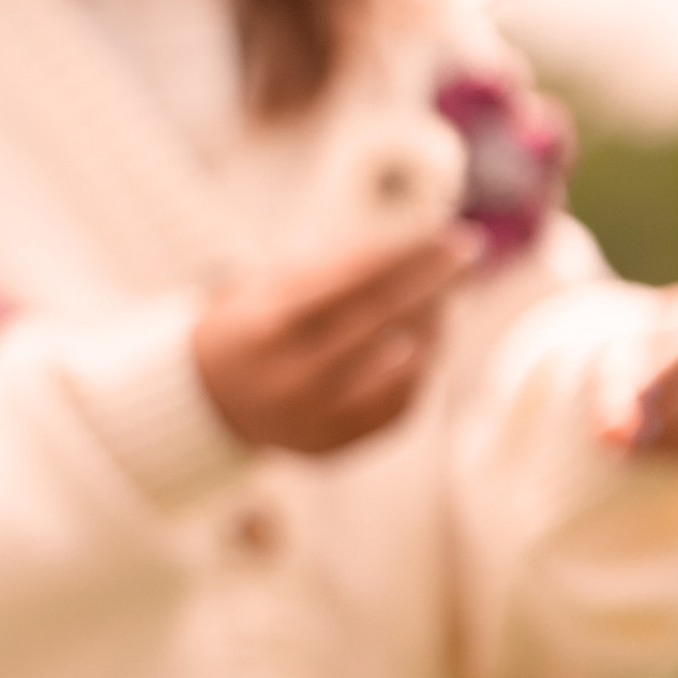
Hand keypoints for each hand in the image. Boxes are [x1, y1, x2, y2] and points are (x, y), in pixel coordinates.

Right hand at [195, 229, 481, 457]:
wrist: (211, 401)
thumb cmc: (254, 326)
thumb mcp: (275, 287)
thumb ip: (339, 270)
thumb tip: (422, 248)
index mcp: (269, 327)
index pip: (355, 280)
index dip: (408, 254)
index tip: (446, 233)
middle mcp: (292, 377)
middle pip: (383, 320)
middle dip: (432, 282)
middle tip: (466, 253)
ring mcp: (316, 417)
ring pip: (402, 366)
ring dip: (433, 325)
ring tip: (443, 297)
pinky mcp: (337, 444)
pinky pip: (399, 402)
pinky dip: (419, 367)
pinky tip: (424, 339)